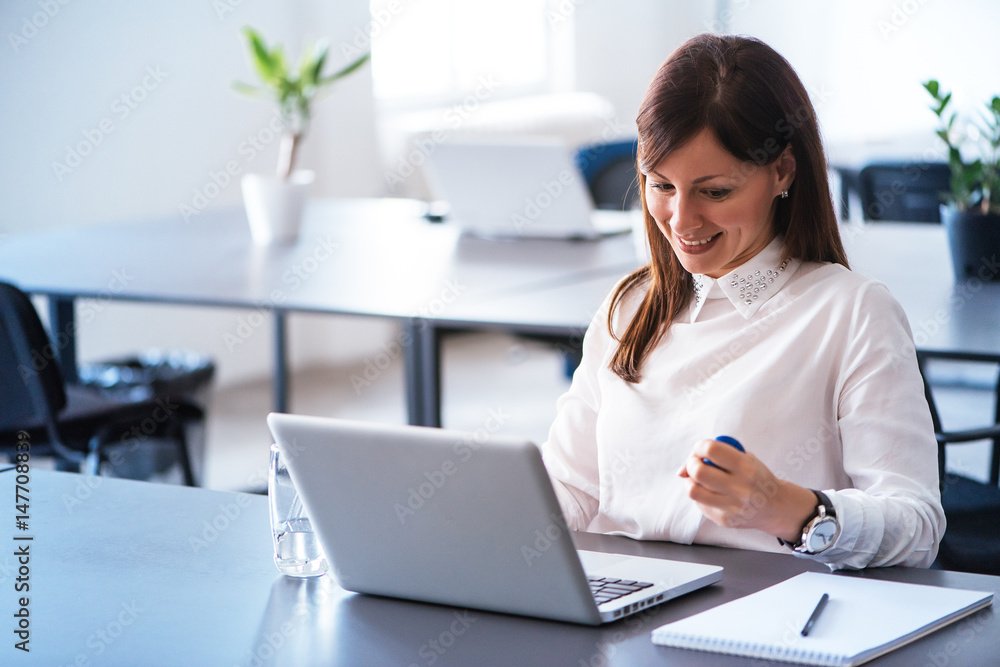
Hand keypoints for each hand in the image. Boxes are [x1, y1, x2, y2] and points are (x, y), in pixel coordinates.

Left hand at [678, 439, 816, 540]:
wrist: (775, 507)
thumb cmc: (755, 477)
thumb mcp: (745, 458)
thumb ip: (714, 456)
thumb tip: (680, 471)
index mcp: (746, 467)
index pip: (712, 450)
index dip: (700, 447)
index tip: (700, 449)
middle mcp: (740, 488)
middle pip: (698, 472)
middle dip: (691, 463)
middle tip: (696, 464)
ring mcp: (731, 507)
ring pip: (693, 491)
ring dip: (690, 481)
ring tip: (699, 479)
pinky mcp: (724, 520)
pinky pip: (700, 504)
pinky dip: (700, 495)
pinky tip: (711, 492)